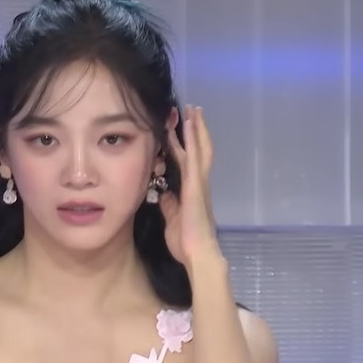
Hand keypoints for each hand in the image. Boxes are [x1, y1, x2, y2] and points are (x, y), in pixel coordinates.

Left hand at [159, 105, 221, 268]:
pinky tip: (188, 125)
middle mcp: (198, 182)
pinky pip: (193, 157)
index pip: (187, 161)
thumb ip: (169, 205)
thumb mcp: (172, 219)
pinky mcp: (195, 185)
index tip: (178, 128)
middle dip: (194, 130)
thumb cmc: (186, 241)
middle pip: (198, 149)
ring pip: (198, 148)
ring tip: (191, 109)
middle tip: (191, 110)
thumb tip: (164, 195)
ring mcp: (198, 182)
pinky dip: (191, 139)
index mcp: (192, 190)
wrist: (198, 253)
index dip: (184, 143)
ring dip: (194, 128)